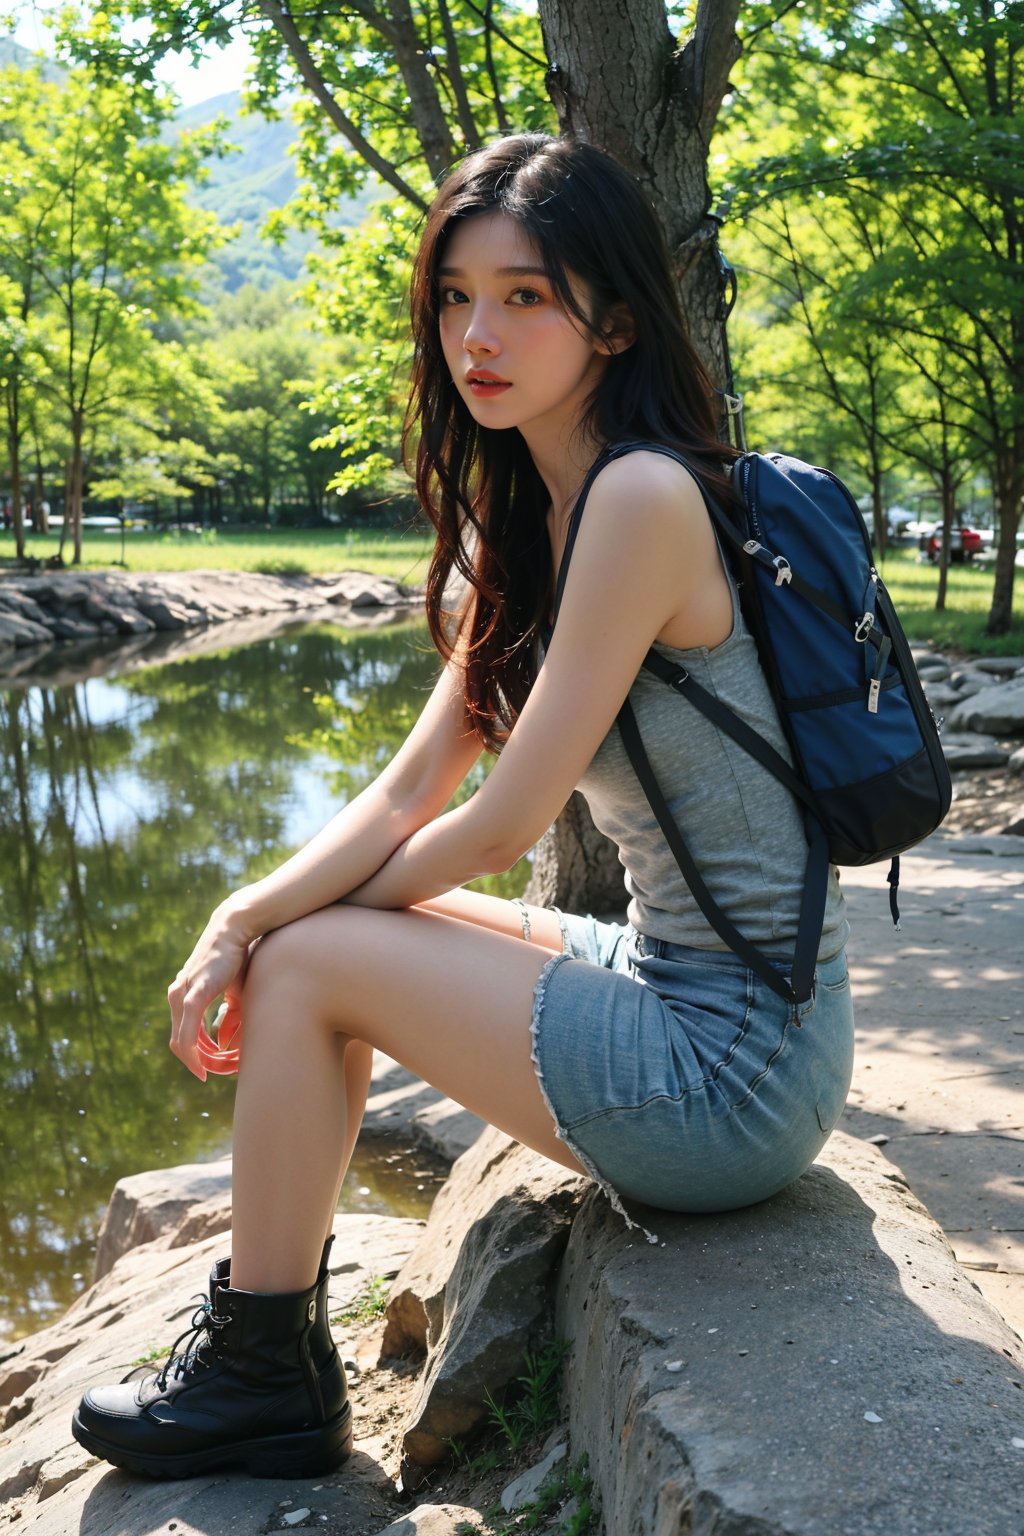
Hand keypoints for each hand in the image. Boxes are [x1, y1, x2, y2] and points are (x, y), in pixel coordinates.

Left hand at [167, 903, 255, 1080]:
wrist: (236, 929)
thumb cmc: (238, 957)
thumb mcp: (235, 992)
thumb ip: (230, 1016)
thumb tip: (225, 1042)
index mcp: (184, 995)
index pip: (183, 1035)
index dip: (196, 1055)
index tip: (212, 1067)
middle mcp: (177, 995)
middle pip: (179, 1042)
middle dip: (195, 1063)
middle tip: (211, 1075)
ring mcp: (183, 993)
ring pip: (181, 1039)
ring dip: (195, 1060)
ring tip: (212, 1071)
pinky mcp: (194, 992)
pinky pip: (189, 1028)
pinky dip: (193, 1049)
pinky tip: (202, 1062)